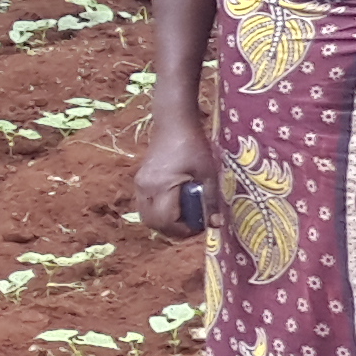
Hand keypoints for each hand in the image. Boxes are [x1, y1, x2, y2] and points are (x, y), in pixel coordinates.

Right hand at [133, 113, 217, 238]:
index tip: (201, 227)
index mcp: (161, 186)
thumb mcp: (207, 173)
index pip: (166, 221)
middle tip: (194, 225)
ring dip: (165, 222)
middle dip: (173, 230)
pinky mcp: (140, 181)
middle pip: (153, 223)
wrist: (173, 124)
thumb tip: (216, 224)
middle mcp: (145, 188)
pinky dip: (160, 212)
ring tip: (187, 216)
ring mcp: (140, 184)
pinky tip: (178, 205)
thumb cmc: (193, 146)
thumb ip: (210, 199)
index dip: (184, 231)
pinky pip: (146, 206)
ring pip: (147, 216)